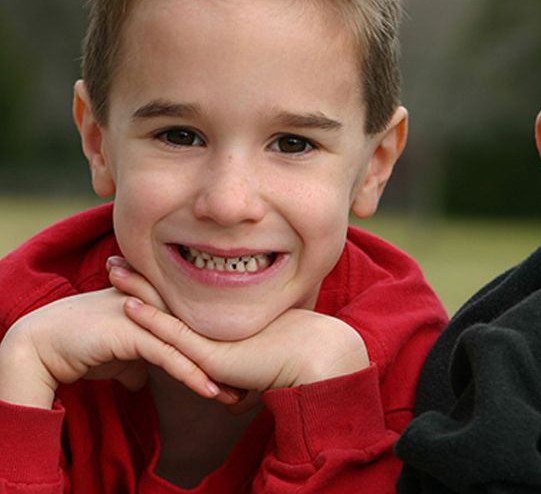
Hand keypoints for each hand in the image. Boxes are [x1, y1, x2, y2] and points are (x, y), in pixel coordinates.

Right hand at [0, 261, 220, 409]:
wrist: (43, 342)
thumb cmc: (79, 344)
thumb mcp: (116, 352)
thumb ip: (134, 359)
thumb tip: (142, 378)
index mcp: (157, 306)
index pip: (196, 327)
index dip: (218, 348)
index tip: (242, 370)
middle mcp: (156, 306)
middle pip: (201, 333)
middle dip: (227, 358)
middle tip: (253, 379)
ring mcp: (146, 316)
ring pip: (190, 346)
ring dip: (215, 372)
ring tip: (238, 393)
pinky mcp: (133, 332)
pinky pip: (170, 357)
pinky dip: (192, 375)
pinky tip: (210, 391)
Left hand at [110, 260, 369, 393]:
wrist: (313, 360)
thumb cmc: (293, 365)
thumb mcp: (258, 370)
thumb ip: (240, 379)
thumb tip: (232, 398)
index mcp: (221, 323)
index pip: (182, 300)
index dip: (159, 282)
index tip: (138, 266)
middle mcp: (214, 323)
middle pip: (169, 294)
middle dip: (141, 276)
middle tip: (115, 256)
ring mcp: (212, 335)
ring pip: (166, 307)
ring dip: (136, 288)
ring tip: (111, 269)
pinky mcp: (210, 353)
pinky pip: (173, 334)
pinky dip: (149, 319)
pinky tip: (127, 306)